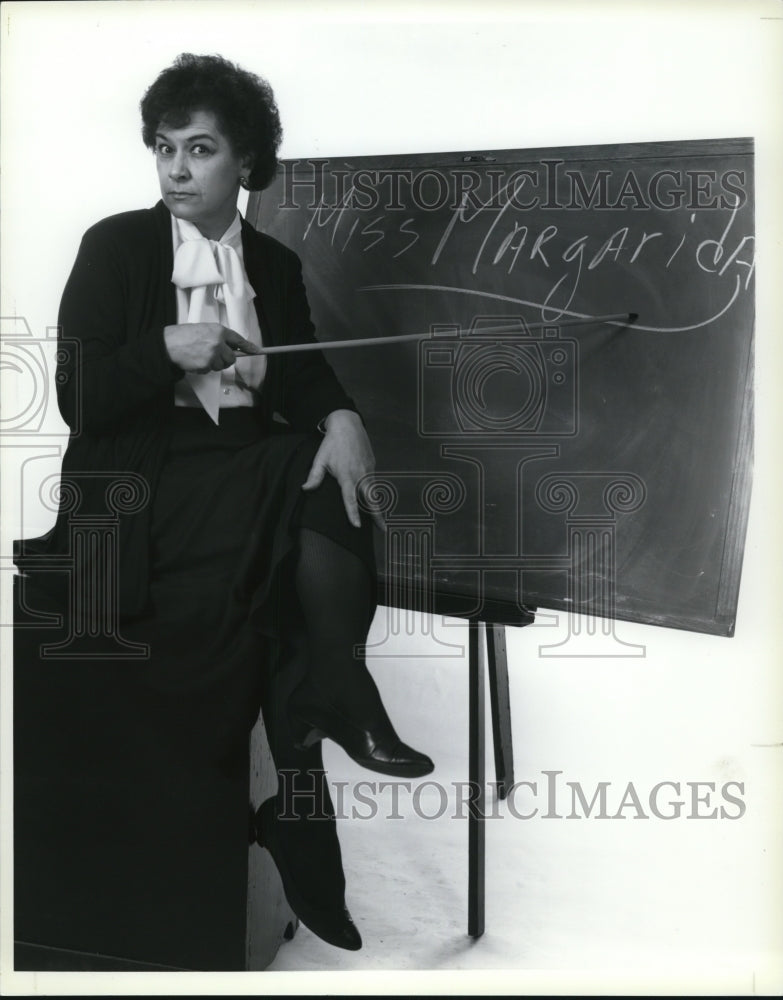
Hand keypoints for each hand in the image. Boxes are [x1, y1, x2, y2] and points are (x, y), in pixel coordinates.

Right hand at [163, 322, 261, 373]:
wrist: (169, 345)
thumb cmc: (184, 335)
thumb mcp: (204, 329)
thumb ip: (218, 337)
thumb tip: (231, 346)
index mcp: (218, 330)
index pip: (238, 340)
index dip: (248, 346)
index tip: (256, 351)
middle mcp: (219, 342)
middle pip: (232, 357)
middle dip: (225, 359)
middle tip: (214, 355)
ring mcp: (213, 355)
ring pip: (222, 365)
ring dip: (214, 364)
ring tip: (201, 356)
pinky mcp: (207, 365)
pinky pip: (211, 370)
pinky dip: (205, 368)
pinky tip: (196, 360)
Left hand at [301, 410, 384, 530]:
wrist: (348, 425)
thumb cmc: (333, 443)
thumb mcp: (320, 459)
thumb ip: (314, 476)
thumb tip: (306, 488)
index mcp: (347, 476)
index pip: (350, 499)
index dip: (353, 514)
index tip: (357, 526)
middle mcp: (360, 475)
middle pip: (371, 499)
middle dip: (377, 515)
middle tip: (383, 529)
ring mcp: (368, 470)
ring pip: (374, 491)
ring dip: (378, 504)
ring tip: (380, 518)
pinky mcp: (372, 464)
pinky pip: (373, 480)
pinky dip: (373, 490)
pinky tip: (372, 496)